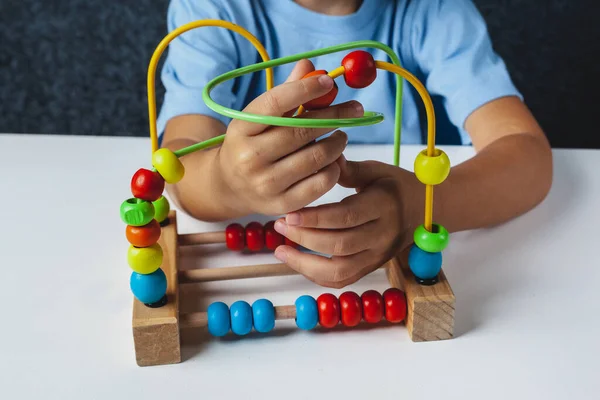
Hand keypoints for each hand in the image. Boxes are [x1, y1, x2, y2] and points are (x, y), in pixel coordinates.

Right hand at [215, 60, 363, 216]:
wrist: (230, 186)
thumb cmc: (251, 143)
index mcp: (241, 128)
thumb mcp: (259, 117)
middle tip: (356, 109)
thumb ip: (286, 93)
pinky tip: (334, 160)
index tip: (330, 82)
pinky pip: (321, 182)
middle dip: (335, 116)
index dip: (306, 89)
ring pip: (317, 156)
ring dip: (337, 142)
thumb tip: (311, 66)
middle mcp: (250, 157)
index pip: (276, 103)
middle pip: (302, 130)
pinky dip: (334, 168)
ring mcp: (266, 183)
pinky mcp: (283, 204)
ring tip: (341, 136)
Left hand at [273, 156, 422, 287]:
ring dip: (305, 263)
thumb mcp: (376, 170)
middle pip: (340, 245)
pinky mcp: (371, 267)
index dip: (315, 218)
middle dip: (305, 238)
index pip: (346, 217)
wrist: (424, 210)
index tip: (288, 214)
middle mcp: (382, 235)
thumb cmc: (395, 186)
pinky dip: (316, 276)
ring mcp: (377, 256)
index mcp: (383, 206)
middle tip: (279, 225)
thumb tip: (321, 159)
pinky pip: (342, 280)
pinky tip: (296, 262)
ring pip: (340, 271)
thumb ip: (348, 169)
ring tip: (281, 248)